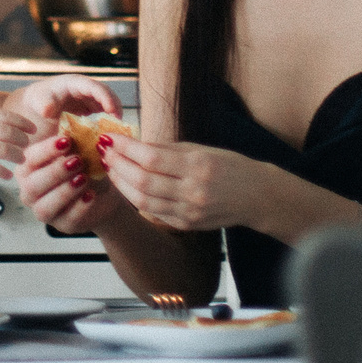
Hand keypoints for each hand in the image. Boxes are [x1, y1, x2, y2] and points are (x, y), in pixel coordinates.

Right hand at [0, 105, 34, 181]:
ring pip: (0, 149)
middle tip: (28, 146)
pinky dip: (0, 171)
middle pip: (6, 132)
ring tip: (21, 160)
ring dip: (15, 155)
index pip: (6, 115)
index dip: (22, 122)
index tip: (34, 130)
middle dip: (22, 140)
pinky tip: (8, 175)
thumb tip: (8, 121)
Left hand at [3, 74, 122, 128]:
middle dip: (115, 108)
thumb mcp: (38, 102)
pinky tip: (108, 137)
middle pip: (106, 94)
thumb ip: (44, 105)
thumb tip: (48, 110)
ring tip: (117, 134)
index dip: (106, 98)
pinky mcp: (89, 108)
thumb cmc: (36, 100)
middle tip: (120, 127)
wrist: (33, 105)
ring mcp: (88, 98)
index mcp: (73, 83)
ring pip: (108, 103)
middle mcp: (84, 88)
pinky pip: (103, 113)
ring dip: (114, 117)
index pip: (94, 87)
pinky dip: (108, 123)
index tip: (114, 112)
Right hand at [15, 128, 124, 234]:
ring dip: (65, 191)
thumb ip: (72, 141)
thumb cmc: (83, 166)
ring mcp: (44, 212)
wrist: (102, 191)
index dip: (46, 150)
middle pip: (32, 186)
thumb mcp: (78, 150)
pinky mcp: (63, 226)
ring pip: (45, 207)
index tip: (66, 141)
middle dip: (55, 172)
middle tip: (77, 160)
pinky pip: (67, 219)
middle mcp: (30, 192)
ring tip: (84, 178)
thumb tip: (74, 127)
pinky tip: (90, 194)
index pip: (29, 159)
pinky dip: (80, 207)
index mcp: (28, 169)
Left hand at [101, 131, 278, 233]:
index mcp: (198, 166)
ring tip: (111, 168)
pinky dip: (136, 198)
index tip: (110, 138)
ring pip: (144, 200)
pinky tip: (127, 186)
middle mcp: (193, 191)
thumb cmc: (230, 166)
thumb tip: (134, 143)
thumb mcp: (202, 149)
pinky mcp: (187, 224)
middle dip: (118, 165)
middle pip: (143, 181)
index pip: (151, 157)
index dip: (126, 148)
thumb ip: (167, 149)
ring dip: (122, 183)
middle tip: (104, 152)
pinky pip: (154, 212)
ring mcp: (190, 211)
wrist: (257, 196)